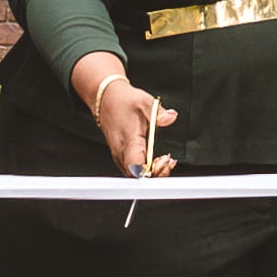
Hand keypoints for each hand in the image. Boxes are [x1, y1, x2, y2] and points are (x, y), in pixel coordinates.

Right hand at [74, 57, 174, 180]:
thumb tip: (170, 117)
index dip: (153, 171)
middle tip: (169, 160)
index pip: (136, 168)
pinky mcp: (120, 156)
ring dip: (152, 172)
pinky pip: (132, 170)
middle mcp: (121, 152)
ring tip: (164, 159)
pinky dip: (145, 169)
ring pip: (134, 176)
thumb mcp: (145, 102)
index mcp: (128, 141)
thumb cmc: (124, 101)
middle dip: (156, 174)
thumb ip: (159, 113)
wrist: (106, 99)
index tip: (165, 160)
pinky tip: (156, 160)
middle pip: (137, 177)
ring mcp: (118, 156)